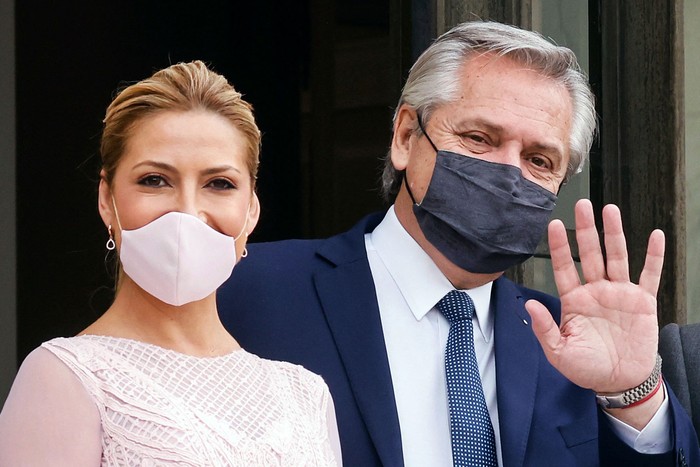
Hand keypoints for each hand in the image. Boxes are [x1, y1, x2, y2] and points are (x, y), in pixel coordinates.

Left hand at [525, 199, 663, 395]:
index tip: (553, 225)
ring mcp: (619, 294)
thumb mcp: (559, 352)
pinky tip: (655, 236)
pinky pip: (650, 275)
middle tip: (582, 205)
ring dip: (614, 234)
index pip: (564, 268)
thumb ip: (545, 328)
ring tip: (609, 210)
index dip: (559, 247)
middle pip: (590, 254)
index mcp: (574, 300)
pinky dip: (653, 256)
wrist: (619, 382)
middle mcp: (596, 291)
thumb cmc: (586, 368)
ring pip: (617, 257)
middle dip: (585, 229)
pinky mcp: (642, 302)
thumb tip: (529, 305)